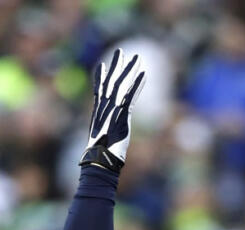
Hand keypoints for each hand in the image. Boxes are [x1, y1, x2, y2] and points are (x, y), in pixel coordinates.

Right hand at [81, 48, 144, 172]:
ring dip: (129, 70)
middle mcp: (105, 108)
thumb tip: (103, 146)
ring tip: (136, 57)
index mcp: (100, 113)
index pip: (101, 90)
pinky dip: (137, 85)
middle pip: (112, 82)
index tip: (104, 65)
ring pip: (121, 85)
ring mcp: (113, 110)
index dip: (102, 77)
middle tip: (120, 51)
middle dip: (117, 66)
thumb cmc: (102, 158)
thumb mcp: (105, 144)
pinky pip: (131, 96)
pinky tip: (144, 74)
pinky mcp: (122, 115)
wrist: (101, 162)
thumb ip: (106, 138)